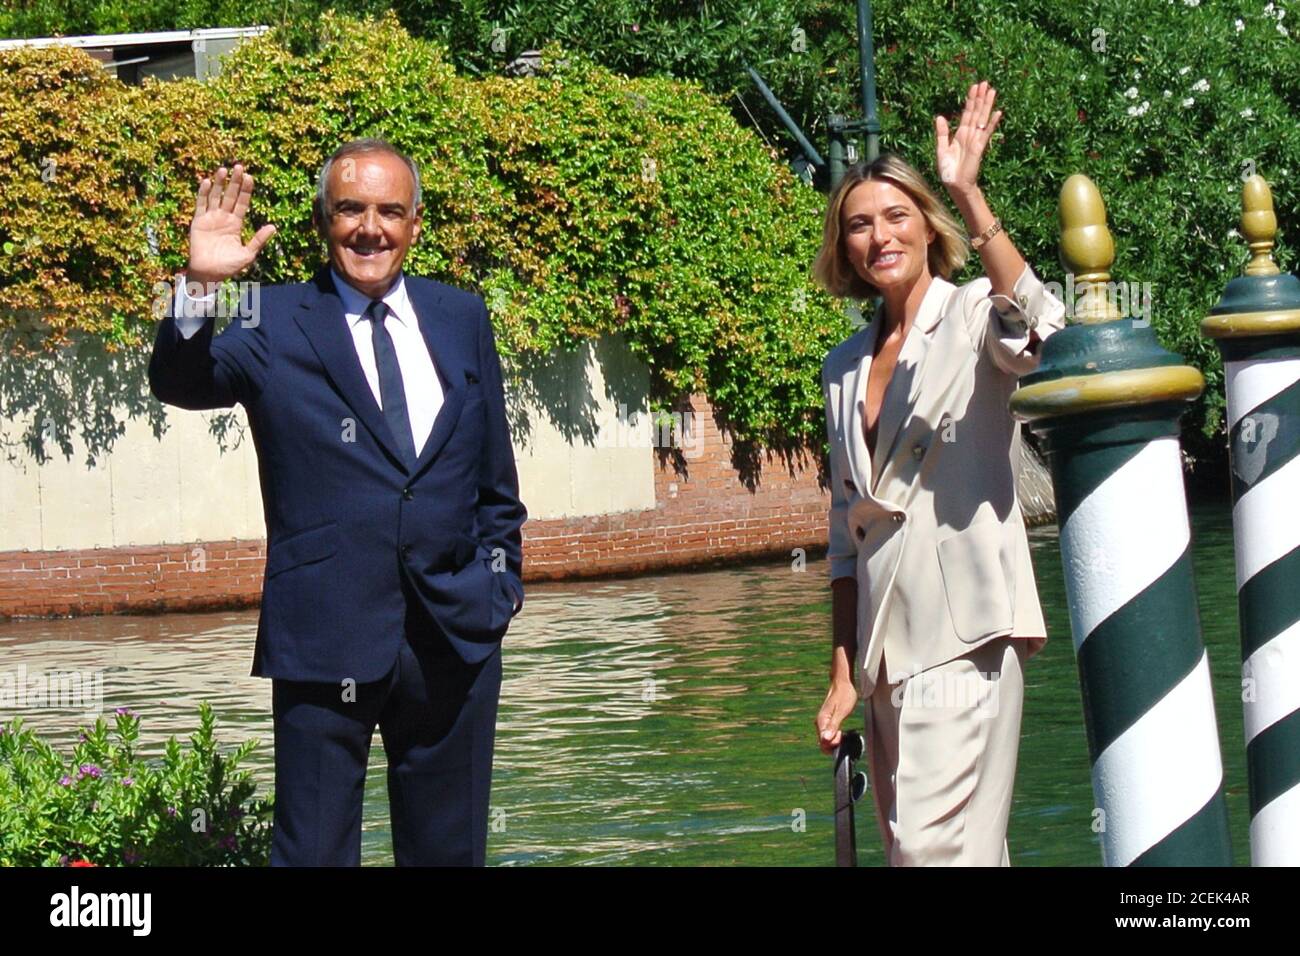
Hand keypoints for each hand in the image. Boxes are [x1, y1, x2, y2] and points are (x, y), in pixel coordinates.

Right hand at [186, 164, 276, 286]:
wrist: (209, 274)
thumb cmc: (229, 266)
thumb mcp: (248, 254)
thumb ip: (259, 240)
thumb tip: (274, 227)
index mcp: (236, 224)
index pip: (242, 203)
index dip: (245, 190)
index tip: (250, 177)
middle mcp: (223, 218)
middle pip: (230, 196)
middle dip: (234, 182)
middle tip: (239, 166)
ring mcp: (210, 218)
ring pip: (215, 197)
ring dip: (219, 184)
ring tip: (224, 170)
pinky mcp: (198, 222)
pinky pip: (201, 205)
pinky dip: (203, 193)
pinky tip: (207, 182)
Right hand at [815, 679, 858, 755]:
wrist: (843, 683)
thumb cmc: (844, 695)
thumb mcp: (841, 711)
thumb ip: (833, 726)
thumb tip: (826, 739)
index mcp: (821, 721)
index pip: (823, 742)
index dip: (833, 744)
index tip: (841, 735)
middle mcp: (819, 723)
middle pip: (823, 743)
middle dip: (834, 744)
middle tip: (843, 734)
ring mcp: (822, 722)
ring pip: (826, 739)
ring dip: (835, 740)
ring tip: (843, 732)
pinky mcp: (826, 721)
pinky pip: (828, 734)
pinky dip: (835, 736)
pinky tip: (841, 732)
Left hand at [934, 81, 1001, 195]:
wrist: (954, 185)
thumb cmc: (948, 171)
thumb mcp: (941, 149)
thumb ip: (942, 133)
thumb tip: (940, 116)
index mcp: (960, 135)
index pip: (967, 114)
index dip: (970, 100)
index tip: (974, 87)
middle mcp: (969, 135)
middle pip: (976, 112)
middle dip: (980, 98)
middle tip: (985, 83)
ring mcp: (976, 140)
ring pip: (982, 118)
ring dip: (987, 105)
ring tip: (992, 91)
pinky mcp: (979, 147)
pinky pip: (986, 132)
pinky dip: (992, 122)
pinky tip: (997, 112)